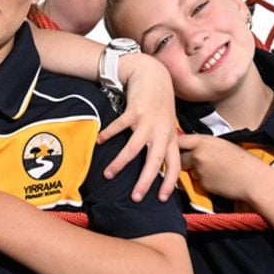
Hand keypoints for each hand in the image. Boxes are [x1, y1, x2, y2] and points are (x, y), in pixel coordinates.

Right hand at [97, 53, 181, 201]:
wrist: (153, 74)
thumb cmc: (160, 103)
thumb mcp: (167, 124)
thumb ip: (164, 143)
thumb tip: (159, 166)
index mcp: (170, 137)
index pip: (174, 165)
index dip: (170, 182)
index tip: (162, 198)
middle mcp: (161, 132)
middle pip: (155, 161)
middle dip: (145, 181)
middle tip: (136, 197)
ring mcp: (148, 121)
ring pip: (134, 148)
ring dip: (120, 163)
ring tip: (108, 175)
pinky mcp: (134, 111)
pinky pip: (119, 127)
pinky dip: (108, 135)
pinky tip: (99, 142)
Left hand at [177, 134, 264, 202]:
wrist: (252, 178)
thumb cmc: (242, 160)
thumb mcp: (222, 144)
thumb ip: (204, 145)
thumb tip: (193, 147)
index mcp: (203, 141)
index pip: (180, 140)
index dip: (180, 145)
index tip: (181, 148)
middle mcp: (197, 154)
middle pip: (180, 157)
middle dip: (184, 160)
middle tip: (196, 161)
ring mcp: (198, 170)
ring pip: (189, 171)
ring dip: (195, 171)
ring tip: (213, 170)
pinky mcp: (202, 184)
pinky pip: (198, 181)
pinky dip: (204, 181)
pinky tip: (218, 179)